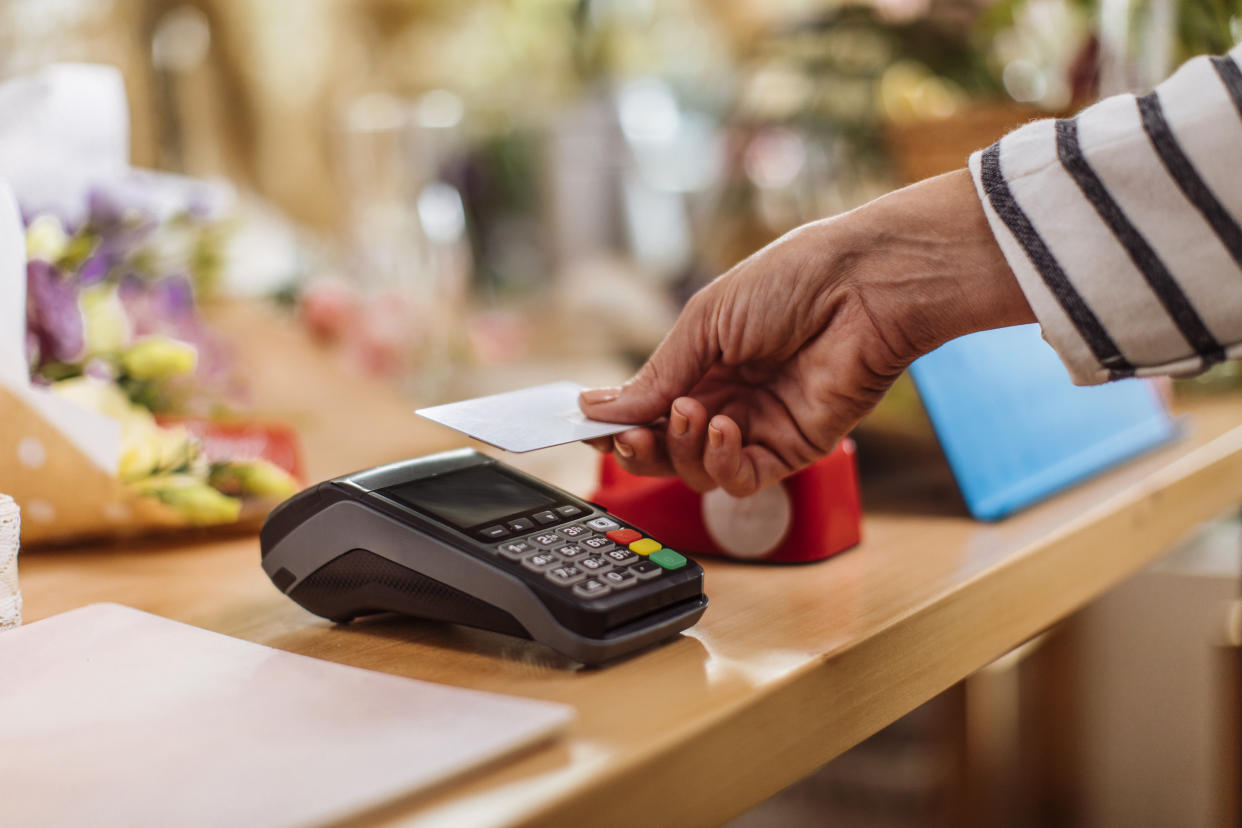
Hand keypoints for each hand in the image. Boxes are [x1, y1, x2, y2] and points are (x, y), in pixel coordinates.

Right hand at [578, 169, 1034, 495]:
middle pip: (666, 449)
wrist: (862, 286)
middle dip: (639, 448)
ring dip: (682, 449)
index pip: (647, 409)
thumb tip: (599, 408)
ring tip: (694, 411)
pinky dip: (723, 464)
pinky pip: (742, 480)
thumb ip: (657, 375)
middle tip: (627, 436)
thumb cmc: (790, 283)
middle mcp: (728, 398)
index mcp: (703, 362)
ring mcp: (759, 427)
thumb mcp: (705, 322)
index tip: (587, 427)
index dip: (617, 423)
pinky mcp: (793, 449)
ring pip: (698, 471)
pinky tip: (725, 429)